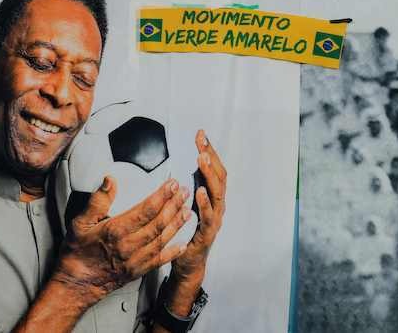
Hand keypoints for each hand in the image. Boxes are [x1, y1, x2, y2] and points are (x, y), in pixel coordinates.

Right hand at [53, 176, 190, 306]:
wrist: (76, 284)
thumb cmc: (77, 254)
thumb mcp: (79, 223)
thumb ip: (97, 201)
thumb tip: (109, 182)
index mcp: (115, 231)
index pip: (146, 210)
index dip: (162, 196)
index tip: (172, 185)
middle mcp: (128, 246)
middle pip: (158, 223)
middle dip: (174, 205)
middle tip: (184, 193)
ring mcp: (135, 260)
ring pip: (162, 239)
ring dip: (177, 224)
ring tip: (187, 211)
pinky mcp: (138, 271)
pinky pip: (160, 260)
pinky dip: (173, 252)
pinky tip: (182, 244)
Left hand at [170, 131, 226, 285]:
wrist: (189, 263)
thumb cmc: (187, 232)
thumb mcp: (187, 204)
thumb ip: (187, 187)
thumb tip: (178, 164)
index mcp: (213, 197)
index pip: (214, 169)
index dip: (209, 151)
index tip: (201, 135)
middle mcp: (218, 205)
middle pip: (219, 176)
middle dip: (211, 157)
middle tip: (202, 142)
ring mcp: (215, 219)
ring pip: (217, 193)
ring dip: (209, 174)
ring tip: (201, 159)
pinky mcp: (207, 233)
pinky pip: (208, 216)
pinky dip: (205, 203)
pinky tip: (199, 191)